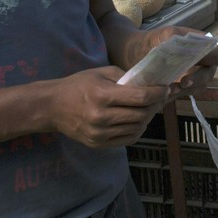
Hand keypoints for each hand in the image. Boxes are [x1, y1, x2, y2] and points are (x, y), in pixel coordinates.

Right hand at [46, 66, 168, 147]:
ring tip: (150, 108)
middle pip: (141, 114)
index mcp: (103, 96)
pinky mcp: (98, 144)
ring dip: (148, 118)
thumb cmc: (78, 85)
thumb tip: (150, 82)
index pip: (141, 97)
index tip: (165, 88)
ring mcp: (99, 134)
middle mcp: (101, 117)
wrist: (51, 107)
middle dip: (156, 105)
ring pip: (137, 128)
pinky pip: (127, 139)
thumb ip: (126, 78)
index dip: (158, 92)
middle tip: (160, 97)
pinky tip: (138, 119)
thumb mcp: (101, 73)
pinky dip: (137, 129)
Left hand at [137, 26, 217, 98]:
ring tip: (170, 90)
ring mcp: (193, 74)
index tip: (197, 65)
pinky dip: (179, 94)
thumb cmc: (153, 40)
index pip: (215, 53)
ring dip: (188, 89)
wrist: (134, 53)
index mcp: (201, 44)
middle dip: (197, 79)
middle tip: (183, 83)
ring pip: (200, 86)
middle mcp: (201, 60)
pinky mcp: (183, 86)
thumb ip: (178, 38)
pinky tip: (166, 94)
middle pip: (209, 73)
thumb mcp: (164, 35)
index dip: (211, 60)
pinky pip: (187, 93)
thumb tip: (191, 46)